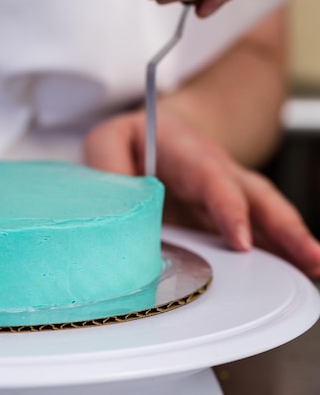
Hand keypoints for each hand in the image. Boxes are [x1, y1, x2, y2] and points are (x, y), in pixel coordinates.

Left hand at [83, 109, 319, 277]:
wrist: (154, 133)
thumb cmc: (132, 141)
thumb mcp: (108, 142)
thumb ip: (109, 167)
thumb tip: (118, 208)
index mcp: (187, 152)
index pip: (212, 178)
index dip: (228, 209)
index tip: (240, 242)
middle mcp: (218, 172)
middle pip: (257, 196)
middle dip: (285, 228)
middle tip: (311, 259)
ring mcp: (228, 194)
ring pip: (266, 215)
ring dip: (292, 244)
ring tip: (314, 270)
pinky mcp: (226, 215)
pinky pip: (258, 232)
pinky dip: (278, 253)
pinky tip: (296, 274)